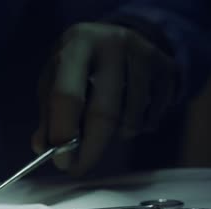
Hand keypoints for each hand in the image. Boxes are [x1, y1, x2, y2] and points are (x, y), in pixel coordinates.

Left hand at [33, 22, 177, 175]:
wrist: (115, 39)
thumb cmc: (77, 68)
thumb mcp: (54, 82)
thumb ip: (49, 115)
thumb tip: (43, 147)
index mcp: (77, 44)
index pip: (68, 96)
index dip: (64, 133)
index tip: (62, 162)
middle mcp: (112, 43)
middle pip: (104, 112)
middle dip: (90, 148)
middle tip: (80, 167)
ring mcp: (144, 53)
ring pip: (131, 119)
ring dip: (116, 137)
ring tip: (106, 127)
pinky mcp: (167, 66)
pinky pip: (152, 116)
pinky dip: (139, 127)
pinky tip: (129, 115)